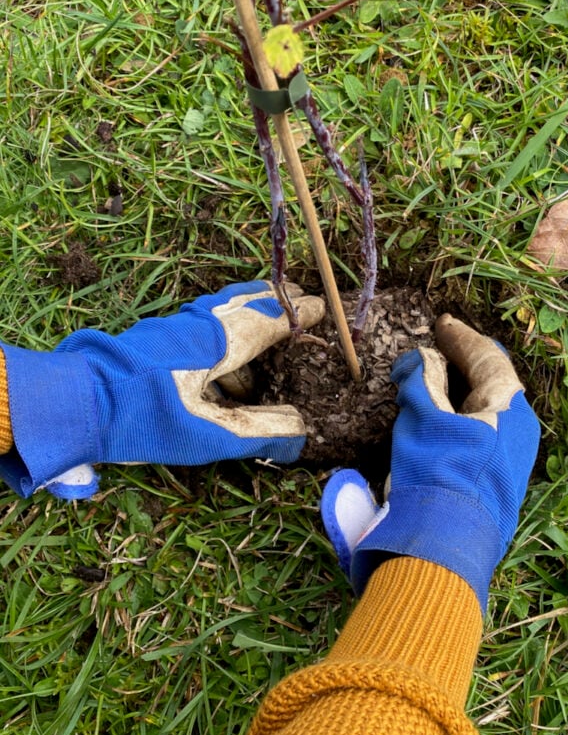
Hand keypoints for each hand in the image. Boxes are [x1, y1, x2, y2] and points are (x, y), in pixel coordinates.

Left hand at [0, 280, 323, 498]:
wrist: (75, 401)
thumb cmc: (142, 418)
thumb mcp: (204, 433)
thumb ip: (256, 432)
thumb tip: (301, 431)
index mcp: (218, 341)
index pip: (270, 318)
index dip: (299, 313)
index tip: (324, 308)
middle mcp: (199, 324)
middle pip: (246, 301)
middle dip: (276, 301)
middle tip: (301, 302)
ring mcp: (173, 327)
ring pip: (223, 311)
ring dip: (250, 314)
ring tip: (269, 330)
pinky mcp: (155, 337)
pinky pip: (203, 325)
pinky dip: (226, 332)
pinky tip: (224, 363)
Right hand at [321, 314, 539, 611]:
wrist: (440, 548)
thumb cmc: (435, 472)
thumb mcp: (422, 415)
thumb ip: (420, 378)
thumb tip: (420, 360)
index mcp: (509, 409)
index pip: (488, 358)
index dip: (461, 338)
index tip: (441, 324)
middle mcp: (517, 434)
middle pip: (488, 385)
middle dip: (459, 366)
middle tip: (433, 351)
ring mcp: (506, 463)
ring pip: (480, 414)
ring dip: (452, 395)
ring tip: (425, 384)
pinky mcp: (489, 486)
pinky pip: (474, 438)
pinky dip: (451, 421)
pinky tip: (430, 424)